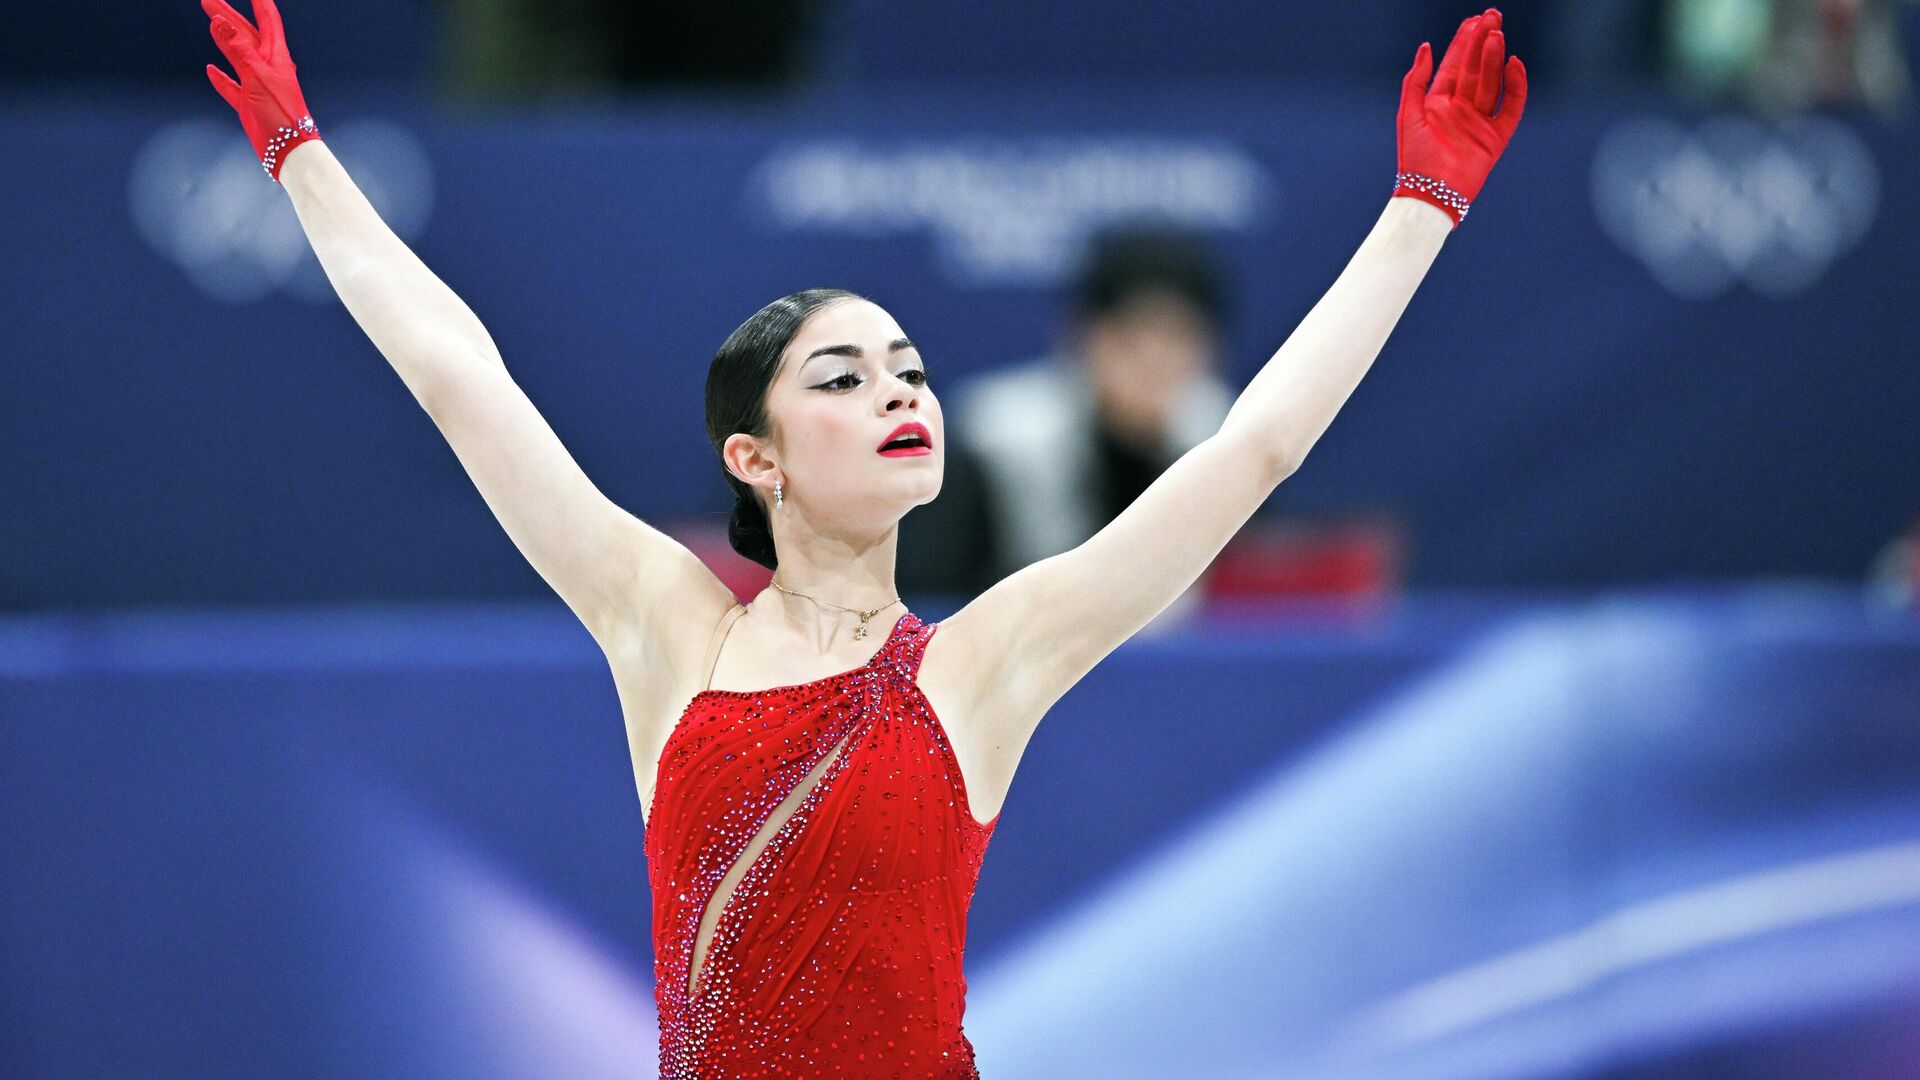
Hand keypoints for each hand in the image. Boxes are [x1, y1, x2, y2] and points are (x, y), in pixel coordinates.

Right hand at [202, 0, 320, 183]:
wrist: (290, 152)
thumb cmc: (281, 115)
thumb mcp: (257, 76)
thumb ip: (238, 49)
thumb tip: (220, 21)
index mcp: (276, 57)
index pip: (267, 20)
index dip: (259, 2)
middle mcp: (268, 68)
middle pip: (246, 34)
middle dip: (228, 15)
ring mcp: (259, 86)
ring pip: (237, 55)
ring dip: (223, 39)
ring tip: (209, 22)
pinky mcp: (250, 105)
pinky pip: (233, 87)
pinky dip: (221, 78)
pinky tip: (211, 70)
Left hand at [1395, 8, 1527, 228]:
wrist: (1429, 194)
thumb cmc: (1414, 158)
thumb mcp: (1409, 113)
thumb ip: (1416, 81)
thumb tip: (1425, 46)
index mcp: (1439, 102)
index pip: (1455, 65)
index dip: (1464, 42)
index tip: (1474, 20)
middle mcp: (1461, 109)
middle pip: (1476, 69)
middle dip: (1483, 42)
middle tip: (1493, 16)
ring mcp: (1480, 122)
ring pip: (1492, 83)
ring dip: (1494, 59)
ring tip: (1496, 35)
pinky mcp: (1496, 138)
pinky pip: (1511, 107)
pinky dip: (1516, 87)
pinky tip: (1515, 65)